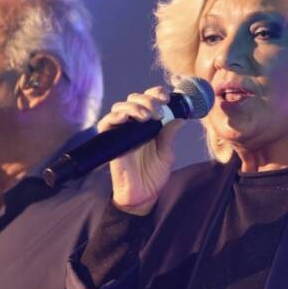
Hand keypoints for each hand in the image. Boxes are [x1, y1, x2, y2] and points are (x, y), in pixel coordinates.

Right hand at [100, 86, 185, 212]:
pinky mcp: (110, 140)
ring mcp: (121, 131)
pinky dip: (115, 116)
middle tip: (158, 113)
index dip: (157, 93)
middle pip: (135, 99)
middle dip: (148, 100)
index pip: (150, 99)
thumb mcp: (167, 153)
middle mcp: (134, 124)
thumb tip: (181, 118)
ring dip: (134, 106)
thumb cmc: (154, 174)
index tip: (167, 98)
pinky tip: (125, 118)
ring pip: (121, 106)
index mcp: (149, 123)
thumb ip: (170, 135)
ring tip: (146, 117)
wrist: (143, 195)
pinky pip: (107, 122)